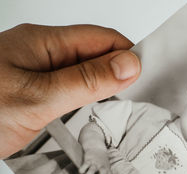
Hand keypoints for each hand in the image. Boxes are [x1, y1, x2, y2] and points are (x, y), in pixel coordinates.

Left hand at [0, 24, 140, 158]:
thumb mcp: (38, 97)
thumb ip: (85, 81)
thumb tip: (128, 65)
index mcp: (42, 43)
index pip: (102, 39)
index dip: (128, 55)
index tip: (146, 78)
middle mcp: (41, 55)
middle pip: (95, 56)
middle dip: (118, 76)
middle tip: (133, 101)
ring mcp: (36, 75)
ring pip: (83, 76)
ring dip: (102, 91)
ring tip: (115, 111)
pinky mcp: (33, 94)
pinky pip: (69, 92)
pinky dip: (85, 103)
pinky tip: (91, 115)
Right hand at [79, 148, 110, 173]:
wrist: (96, 147)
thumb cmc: (101, 160)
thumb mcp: (106, 166)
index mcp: (107, 168)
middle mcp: (102, 166)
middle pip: (103, 173)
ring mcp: (95, 163)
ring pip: (92, 170)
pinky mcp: (88, 159)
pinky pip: (85, 165)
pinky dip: (82, 169)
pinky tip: (81, 172)